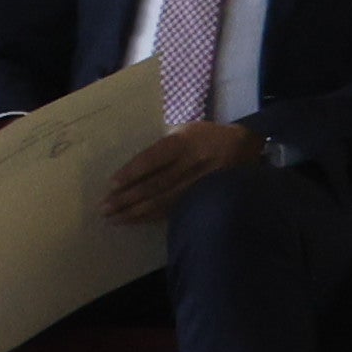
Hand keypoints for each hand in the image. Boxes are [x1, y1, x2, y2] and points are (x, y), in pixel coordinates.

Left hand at [97, 120, 266, 227]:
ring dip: (137, 211)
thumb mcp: (185, 131)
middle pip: (156, 184)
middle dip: (128, 198)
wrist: (247, 147)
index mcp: (184, 142)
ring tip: (114, 218)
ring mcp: (200, 183)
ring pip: (165, 200)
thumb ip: (162, 147)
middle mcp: (192, 163)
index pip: (153, 159)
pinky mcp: (205, 197)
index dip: (132, 172)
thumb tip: (131, 169)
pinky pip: (177, 209)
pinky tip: (138, 220)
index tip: (111, 184)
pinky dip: (155, 216)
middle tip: (104, 208)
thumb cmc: (206, 136)